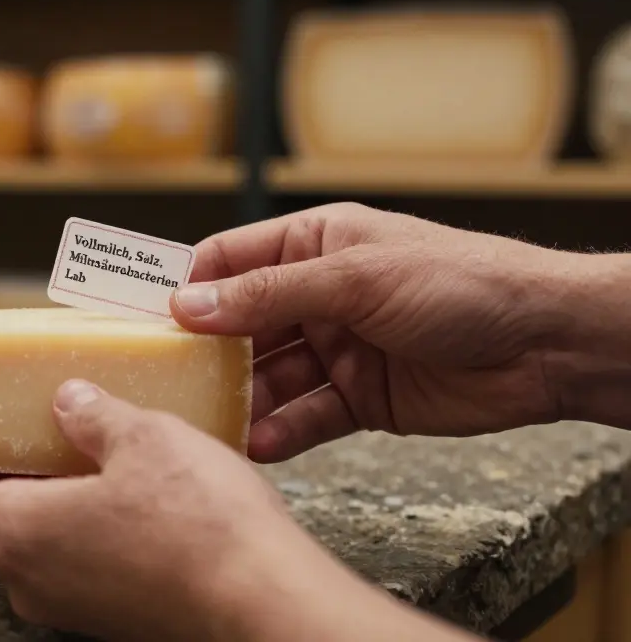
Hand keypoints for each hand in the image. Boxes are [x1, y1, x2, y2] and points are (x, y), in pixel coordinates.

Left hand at [0, 380, 474, 641]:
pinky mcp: (112, 619)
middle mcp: (30, 581)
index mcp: (15, 533)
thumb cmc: (200, 525)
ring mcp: (71, 607)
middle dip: (6, 471)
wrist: (266, 606)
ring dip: (52, 498)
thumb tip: (69, 400)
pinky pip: (77, 565)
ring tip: (90, 450)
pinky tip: (130, 493)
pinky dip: (86, 528)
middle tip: (31, 425)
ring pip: (36, 544)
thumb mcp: (143, 438)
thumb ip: (94, 415)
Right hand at [170, 202, 584, 462]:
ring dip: (240, 399)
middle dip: (206, 354)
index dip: (186, 289)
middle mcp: (318, 296)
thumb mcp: (356, 278)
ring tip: (206, 423)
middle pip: (240, 325)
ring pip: (269, 376)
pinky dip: (281, 431)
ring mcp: (338, 348)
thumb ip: (270, 294)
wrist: (546, 344)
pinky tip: (258, 443)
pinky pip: (306, 416)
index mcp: (313, 245)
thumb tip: (190, 306)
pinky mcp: (360, 398)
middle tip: (164, 382)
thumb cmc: (462, 282)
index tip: (142, 321)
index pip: (228, 261)